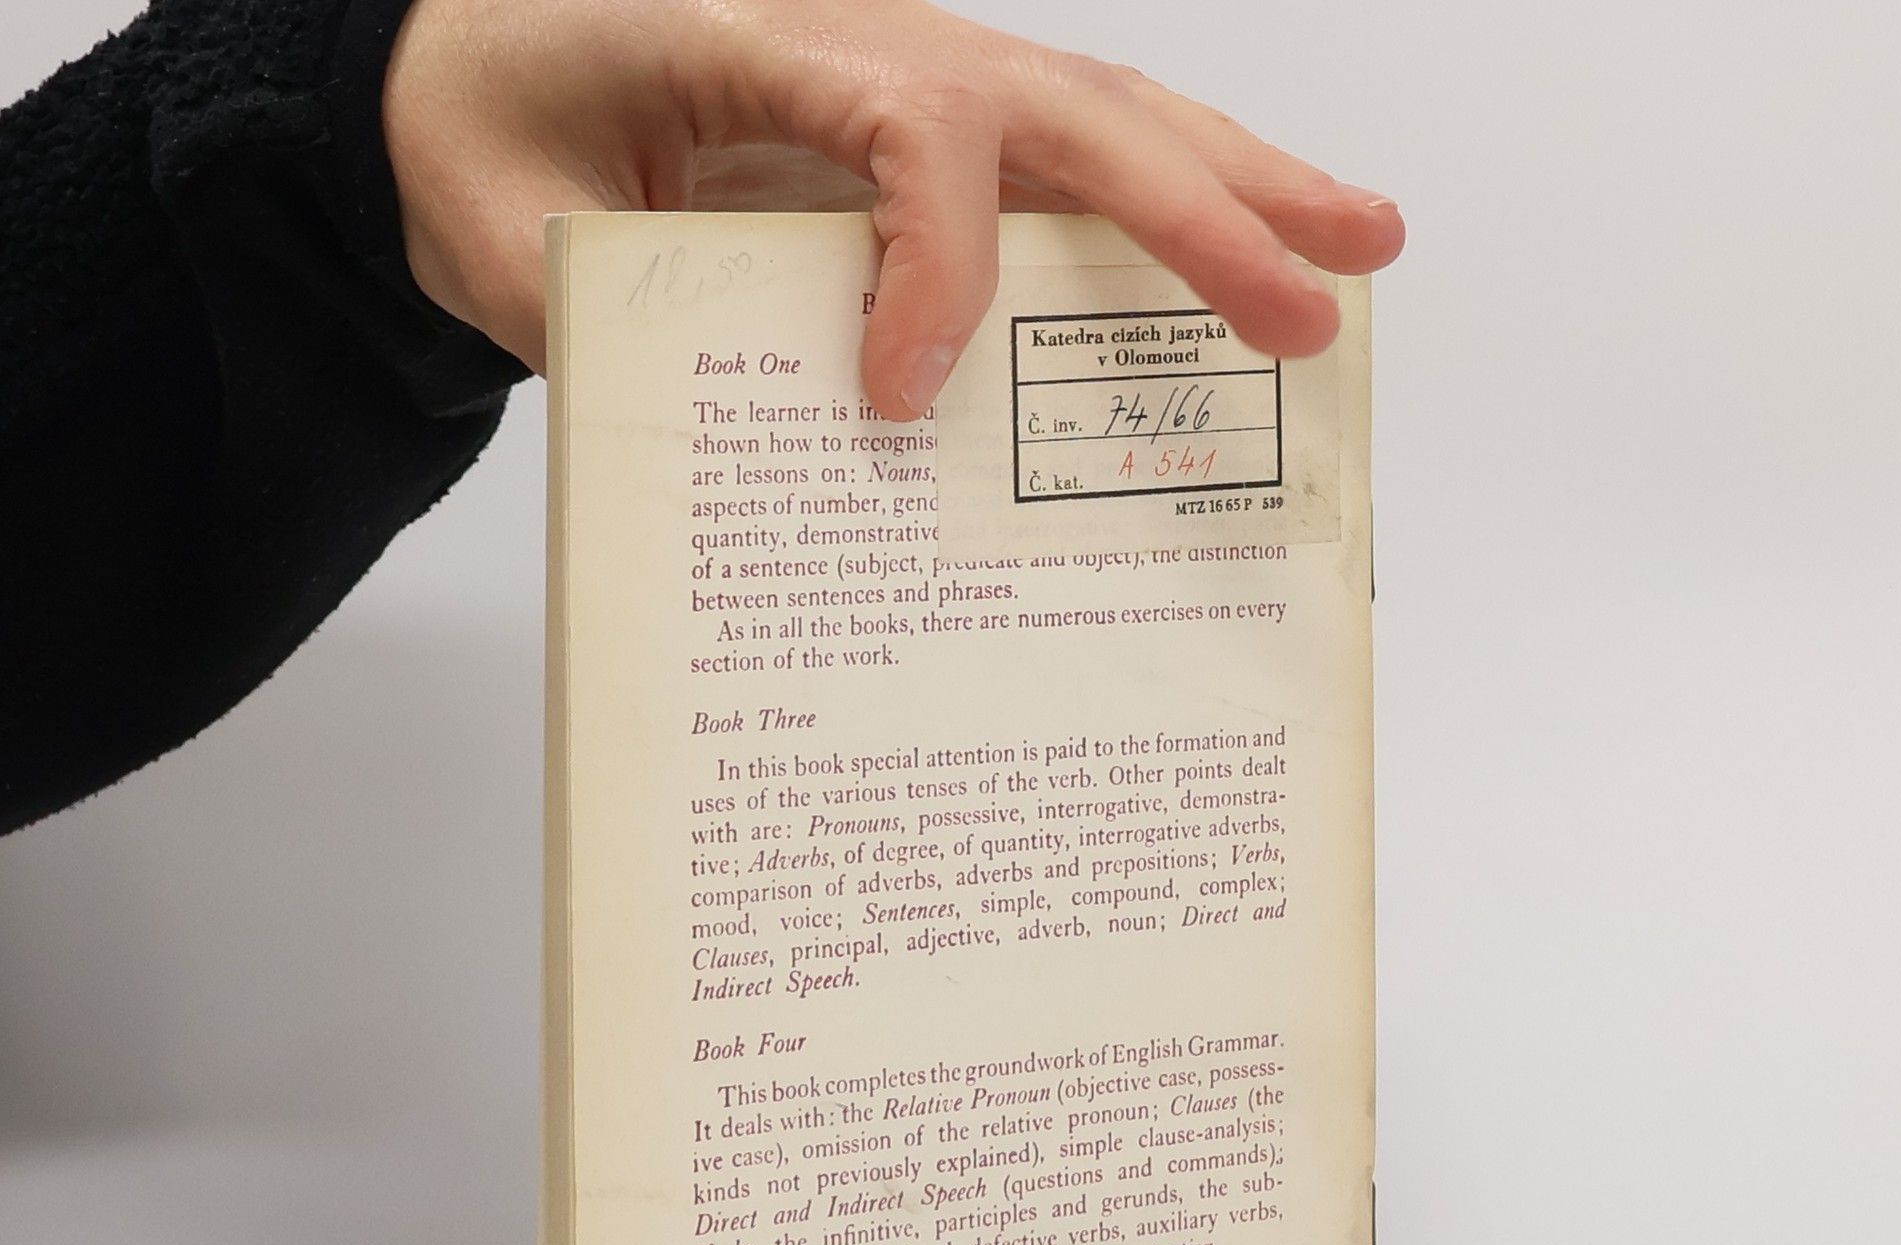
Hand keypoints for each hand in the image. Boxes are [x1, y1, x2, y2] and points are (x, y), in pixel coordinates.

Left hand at [382, 0, 1404, 418]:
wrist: (457, 64)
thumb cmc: (483, 134)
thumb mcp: (515, 233)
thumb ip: (631, 329)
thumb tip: (779, 459)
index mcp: (764, 44)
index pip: (909, 136)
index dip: (930, 268)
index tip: (895, 398)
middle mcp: (875, 43)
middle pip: (1073, 112)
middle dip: (1206, 215)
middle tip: (1315, 306)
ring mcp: (916, 76)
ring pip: (1105, 117)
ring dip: (1239, 185)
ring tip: (1358, 246)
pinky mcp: (925, 130)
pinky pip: (1066, 158)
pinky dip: (1165, 199)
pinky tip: (1246, 243)